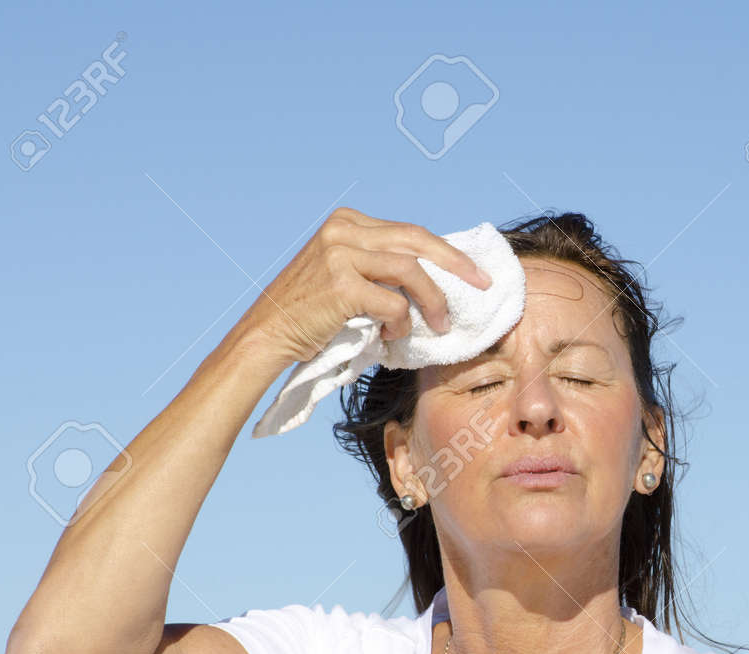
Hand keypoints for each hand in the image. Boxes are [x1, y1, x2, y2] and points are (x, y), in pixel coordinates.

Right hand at [234, 207, 491, 366]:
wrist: (266, 335)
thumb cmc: (312, 314)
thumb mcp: (346, 274)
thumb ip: (380, 266)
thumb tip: (435, 277)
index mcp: (347, 222)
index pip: (410, 232)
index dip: (446, 252)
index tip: (473, 272)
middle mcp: (342, 230)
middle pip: (417, 240)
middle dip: (456, 264)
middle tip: (481, 284)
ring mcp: (339, 254)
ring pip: (410, 272)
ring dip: (433, 301)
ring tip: (440, 324)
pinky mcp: (340, 285)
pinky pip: (393, 304)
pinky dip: (401, 325)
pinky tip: (390, 337)